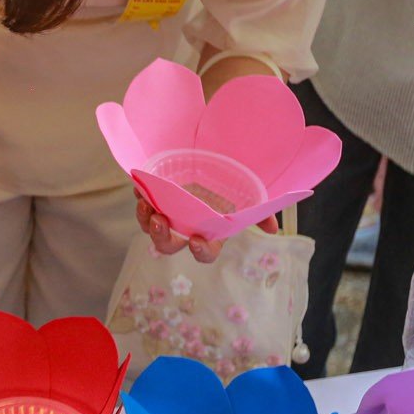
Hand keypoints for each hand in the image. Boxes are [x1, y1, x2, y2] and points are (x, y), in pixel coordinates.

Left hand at [137, 195, 276, 263]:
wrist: (214, 161)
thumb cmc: (232, 186)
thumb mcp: (248, 197)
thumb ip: (261, 212)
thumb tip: (273, 229)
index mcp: (209, 234)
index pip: (205, 253)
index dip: (201, 251)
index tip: (198, 240)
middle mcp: (185, 229)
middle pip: (169, 246)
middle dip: (163, 237)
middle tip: (161, 221)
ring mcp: (168, 215)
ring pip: (150, 228)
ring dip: (145, 220)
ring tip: (146, 205)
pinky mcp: (155, 200)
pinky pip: (142, 205)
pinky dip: (140, 198)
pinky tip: (140, 189)